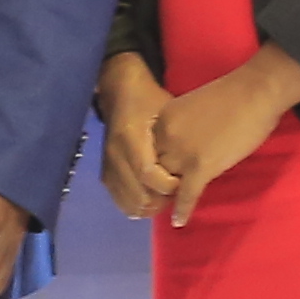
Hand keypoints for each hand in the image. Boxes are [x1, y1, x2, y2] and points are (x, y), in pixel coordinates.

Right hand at [95, 54, 182, 220]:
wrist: (120, 92)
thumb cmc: (150, 100)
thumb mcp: (168, 111)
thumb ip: (177, 139)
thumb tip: (194, 167)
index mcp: (130, 136)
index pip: (147, 173)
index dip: (168, 185)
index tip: (184, 183)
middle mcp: (115, 154)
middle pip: (138, 194)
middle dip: (161, 201)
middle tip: (178, 194)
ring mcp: (108, 164)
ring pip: (128, 202)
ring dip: (150, 206)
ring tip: (166, 199)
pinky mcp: (105, 171)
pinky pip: (119, 199)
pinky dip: (136, 205)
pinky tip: (151, 202)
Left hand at [136, 52, 299, 224]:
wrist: (254, 91)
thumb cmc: (231, 95)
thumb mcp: (191, 107)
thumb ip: (181, 127)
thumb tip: (183, 147)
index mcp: (163, 119)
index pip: (147, 150)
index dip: (153, 165)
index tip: (157, 176)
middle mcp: (165, 136)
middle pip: (153, 168)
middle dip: (156, 182)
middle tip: (158, 197)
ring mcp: (182, 152)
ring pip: (166, 183)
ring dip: (168, 197)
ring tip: (166, 210)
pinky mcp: (200, 166)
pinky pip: (187, 194)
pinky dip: (182, 210)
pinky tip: (179, 222)